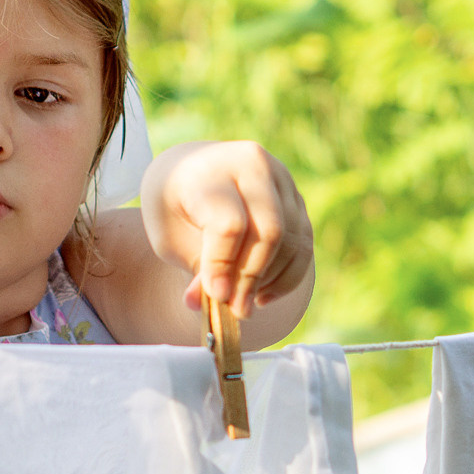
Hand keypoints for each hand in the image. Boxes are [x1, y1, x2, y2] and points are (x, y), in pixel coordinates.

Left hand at [144, 141, 312, 319]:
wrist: (192, 170)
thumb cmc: (175, 207)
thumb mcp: (169, 238)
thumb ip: (195, 270)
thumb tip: (213, 304)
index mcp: (211, 171)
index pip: (230, 224)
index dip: (225, 267)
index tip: (216, 295)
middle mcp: (251, 165)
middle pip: (270, 232)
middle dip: (253, 278)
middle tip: (236, 308)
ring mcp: (281, 179)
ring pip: (291, 241)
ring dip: (270, 280)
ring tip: (245, 301)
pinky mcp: (297, 197)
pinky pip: (304, 245)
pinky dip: (287, 277)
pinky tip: (263, 294)